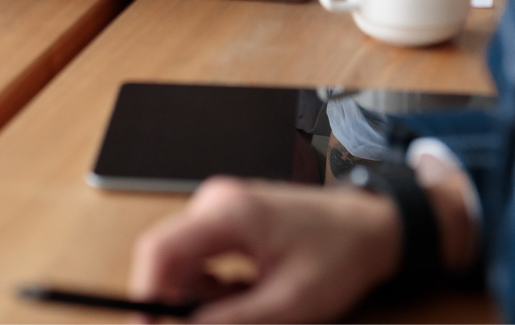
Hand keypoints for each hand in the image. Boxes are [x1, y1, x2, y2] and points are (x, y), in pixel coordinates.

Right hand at [131, 178, 400, 322]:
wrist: (370, 227)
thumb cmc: (340, 254)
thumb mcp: (289, 303)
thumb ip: (233, 320)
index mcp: (229, 213)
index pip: (159, 251)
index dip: (144, 293)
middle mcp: (216, 201)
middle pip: (166, 258)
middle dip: (178, 301)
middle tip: (211, 323)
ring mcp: (219, 206)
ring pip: (183, 264)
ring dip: (202, 297)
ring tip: (252, 304)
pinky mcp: (226, 217)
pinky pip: (200, 258)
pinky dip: (215, 285)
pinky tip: (251, 291)